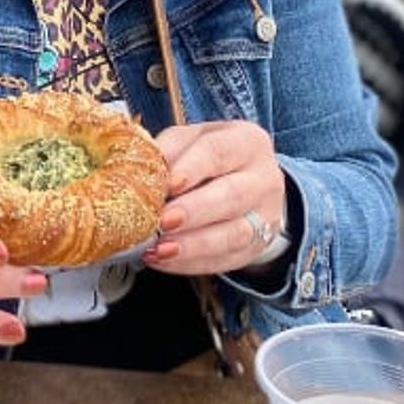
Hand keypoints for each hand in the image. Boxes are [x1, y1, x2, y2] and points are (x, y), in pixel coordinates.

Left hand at [140, 120, 288, 275]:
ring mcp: (264, 217)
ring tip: (160, 249)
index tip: (167, 185)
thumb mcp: (190, 141)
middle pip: (231, 196)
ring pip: (233, 234)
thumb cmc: (209, 157)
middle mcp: (263, 179)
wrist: (244, 182)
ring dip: (193, 245)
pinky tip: (164, 260)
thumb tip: (138, 170)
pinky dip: (191, 263)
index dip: (192, 169)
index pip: (218, 152)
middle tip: (162, 221)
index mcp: (247, 142)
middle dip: (194, 211)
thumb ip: (168, 150)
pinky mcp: (255, 248)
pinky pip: (225, 260)